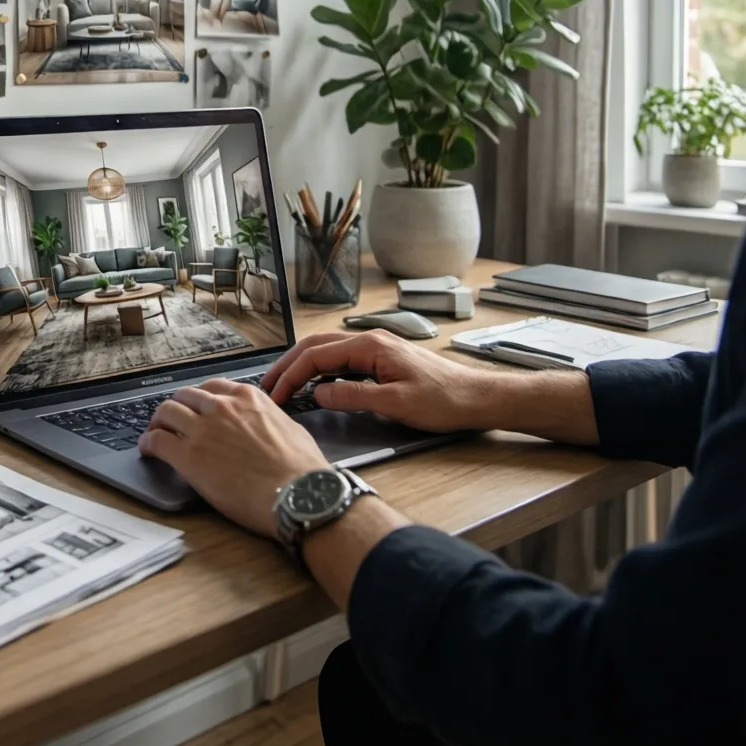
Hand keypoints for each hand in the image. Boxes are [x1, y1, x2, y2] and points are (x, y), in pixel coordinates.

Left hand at [138, 379, 329, 537]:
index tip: (195, 409)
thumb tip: (267, 425)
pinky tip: (148, 451)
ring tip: (154, 433)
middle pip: (184, 396)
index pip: (212, 388)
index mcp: (248, 397)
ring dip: (158, 422)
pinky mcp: (189, 456)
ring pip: (166, 412)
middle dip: (176, 408)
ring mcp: (203, 429)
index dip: (199, 400)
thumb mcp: (290, 427)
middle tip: (171, 422)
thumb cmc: (302, 469)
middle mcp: (222, 407)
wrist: (298, 494)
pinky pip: (157, 440)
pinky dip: (148, 443)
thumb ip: (270, 419)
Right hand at [263, 330, 493, 433]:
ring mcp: (376, 348)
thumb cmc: (444, 400)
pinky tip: (315, 385)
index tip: (275, 395)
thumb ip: (353, 397)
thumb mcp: (396, 404)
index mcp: (370, 346)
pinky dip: (320, 369)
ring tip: (284, 385)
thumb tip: (318, 394)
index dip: (291, 375)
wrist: (477, 398)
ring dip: (303, 365)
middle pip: (316, 346)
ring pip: (327, 350)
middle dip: (288, 365)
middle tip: (269, 387)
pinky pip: (342, 359)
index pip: (316, 355)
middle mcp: (371, 341)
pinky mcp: (382, 359)